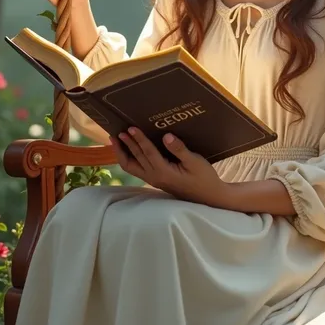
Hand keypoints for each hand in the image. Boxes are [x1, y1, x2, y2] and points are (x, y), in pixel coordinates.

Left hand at [110, 127, 228, 206]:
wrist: (208, 196)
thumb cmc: (204, 178)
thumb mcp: (195, 162)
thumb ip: (179, 149)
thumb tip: (166, 136)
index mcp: (164, 172)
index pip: (148, 152)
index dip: (139, 139)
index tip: (130, 128)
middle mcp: (155, 177)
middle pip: (135, 158)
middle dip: (126, 144)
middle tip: (116, 131)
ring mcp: (154, 180)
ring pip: (131, 167)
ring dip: (123, 153)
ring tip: (116, 140)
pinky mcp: (155, 180)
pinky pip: (136, 169)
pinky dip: (129, 159)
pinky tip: (129, 150)